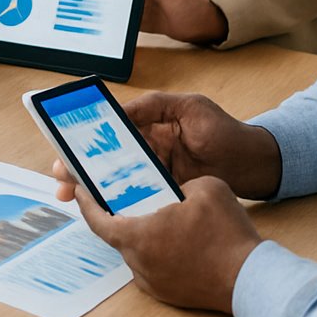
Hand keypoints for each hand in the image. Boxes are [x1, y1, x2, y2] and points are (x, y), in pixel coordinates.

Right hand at [50, 91, 281, 200]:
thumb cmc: (225, 130)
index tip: (66, 148)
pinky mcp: (164, 193)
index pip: (108, 130)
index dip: (85, 139)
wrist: (256, 165)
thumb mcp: (190, 107)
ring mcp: (154, 173)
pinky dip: (117, 204)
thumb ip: (155, 106)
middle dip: (79, 168)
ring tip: (72, 197)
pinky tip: (102, 211)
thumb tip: (120, 113)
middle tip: (60, 179)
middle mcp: (146, 149)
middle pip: (104, 158)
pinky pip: (135, 198)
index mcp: (148, 125)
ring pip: (115, 180)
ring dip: (92, 188)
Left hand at [71, 177, 261, 313]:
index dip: (85, 202)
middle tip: (122, 196)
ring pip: (135, 251)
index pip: (97, 219)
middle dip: (116, 214)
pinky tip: (173, 239)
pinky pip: (152, 267)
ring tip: (153, 215)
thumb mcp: (204, 187)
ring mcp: (153, 282)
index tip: (80, 189)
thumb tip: (173, 190)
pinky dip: (155, 251)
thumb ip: (178, 183)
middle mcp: (138, 263)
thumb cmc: (226, 234)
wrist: (252, 279)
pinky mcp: (168, 294)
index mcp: (138, 236)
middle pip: (116, 234)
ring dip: (139, 234)